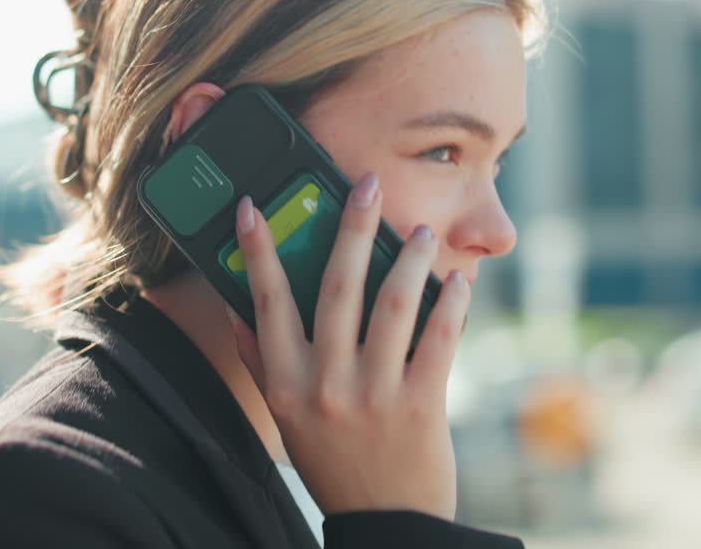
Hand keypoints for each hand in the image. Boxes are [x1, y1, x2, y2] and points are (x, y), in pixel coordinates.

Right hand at [226, 172, 469, 518]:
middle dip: (350, 227)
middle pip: (336, 287)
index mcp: (287, 384)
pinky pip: (439, 339)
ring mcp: (376, 395)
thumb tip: (242, 313)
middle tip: (365, 184)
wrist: (385, 524)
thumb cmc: (334, 463)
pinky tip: (458, 280)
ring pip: (393, 304)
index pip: (265, 302)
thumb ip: (264, 365)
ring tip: (420, 230)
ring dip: (408, 257)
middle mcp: (326, 385)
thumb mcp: (287, 418)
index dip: (257, 250)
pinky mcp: (423, 405)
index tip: (251, 206)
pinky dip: (452, 303)